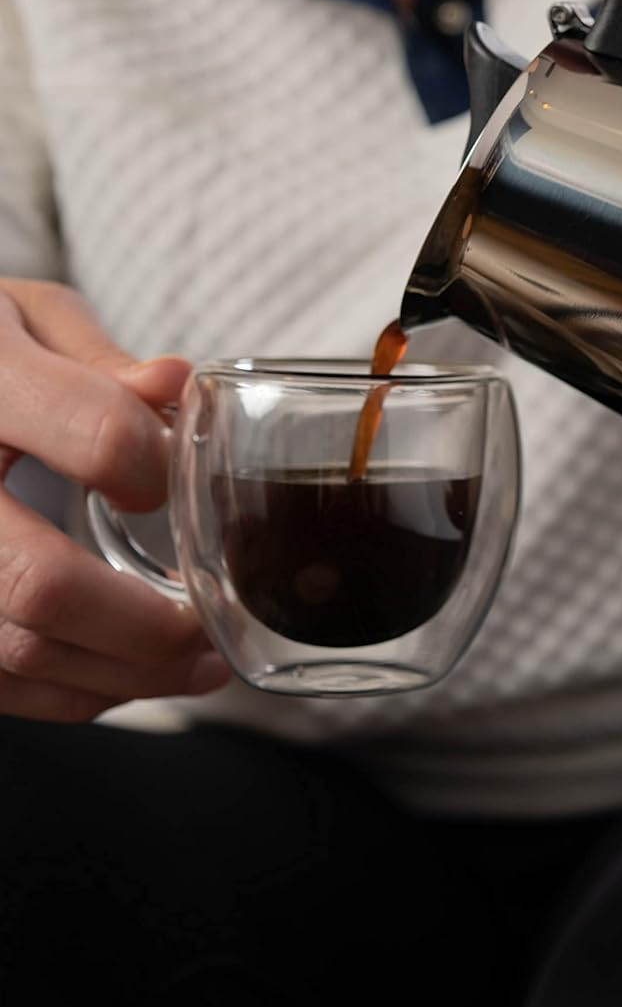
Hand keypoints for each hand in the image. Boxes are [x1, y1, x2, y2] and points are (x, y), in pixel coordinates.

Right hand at [0, 281, 228, 721]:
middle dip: (151, 623)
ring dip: (124, 675)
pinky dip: (69, 692)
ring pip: (18, 650)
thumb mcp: (23, 315)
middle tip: (216, 621)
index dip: (160, 469)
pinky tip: (125, 675)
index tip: (177, 485)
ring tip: (196, 665)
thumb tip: (177, 388)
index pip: (98, 433)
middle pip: (42, 583)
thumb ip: (98, 359)